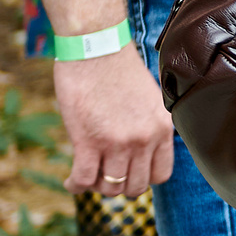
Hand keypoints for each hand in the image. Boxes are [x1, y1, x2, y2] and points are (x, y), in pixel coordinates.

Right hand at [54, 50, 175, 197]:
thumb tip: (140, 150)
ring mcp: (117, 143)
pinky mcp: (88, 141)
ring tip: (87, 177)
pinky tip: (72, 181)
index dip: (142, 179)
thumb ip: (149, 126)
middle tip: (105, 176)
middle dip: (119, 187)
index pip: (160, 175)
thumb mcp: (149, 99)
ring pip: (110, 187)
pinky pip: (84, 180)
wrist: (97, 48)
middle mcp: (144, 139)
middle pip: (134, 187)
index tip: (129, 173)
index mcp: (162, 128)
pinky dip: (76, 186)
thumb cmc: (119, 70)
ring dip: (96, 187)